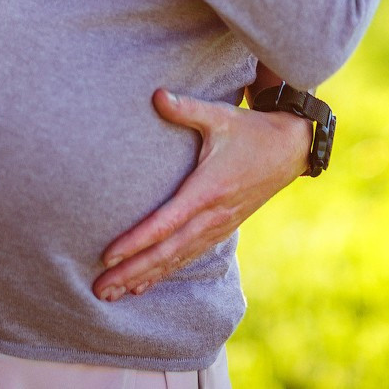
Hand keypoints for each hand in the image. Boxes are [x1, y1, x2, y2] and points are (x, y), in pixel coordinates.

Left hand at [93, 88, 311, 301]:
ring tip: (113, 294)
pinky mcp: (222, 228)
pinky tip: (144, 284)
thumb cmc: (249, 129)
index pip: (165, 223)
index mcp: (207, 190)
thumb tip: (155, 94)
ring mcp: (218, 225)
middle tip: (99, 289)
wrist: (289, 149)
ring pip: (176, 260)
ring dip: (144, 278)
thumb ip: (185, 108)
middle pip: (166, 252)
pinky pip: (189, 256)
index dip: (136, 242)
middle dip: (131, 271)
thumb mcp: (218, 115)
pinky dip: (165, 272)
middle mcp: (212, 215)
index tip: (108, 256)